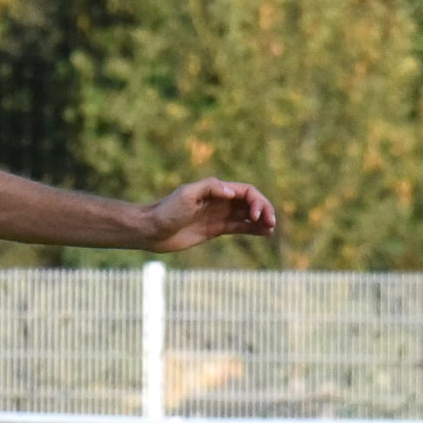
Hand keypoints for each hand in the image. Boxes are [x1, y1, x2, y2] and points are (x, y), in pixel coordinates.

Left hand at [140, 179, 277, 252]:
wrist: (151, 230)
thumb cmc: (167, 210)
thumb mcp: (187, 195)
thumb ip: (210, 189)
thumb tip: (233, 192)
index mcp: (216, 190)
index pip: (246, 191)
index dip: (256, 201)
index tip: (255, 216)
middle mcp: (221, 201)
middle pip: (251, 202)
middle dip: (264, 210)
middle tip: (270, 223)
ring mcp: (219, 215)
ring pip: (248, 216)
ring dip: (262, 220)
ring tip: (271, 230)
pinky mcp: (215, 230)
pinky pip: (239, 228)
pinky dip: (253, 230)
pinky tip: (264, 234)